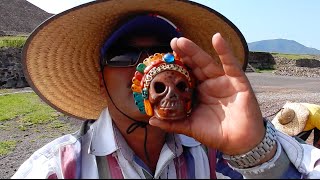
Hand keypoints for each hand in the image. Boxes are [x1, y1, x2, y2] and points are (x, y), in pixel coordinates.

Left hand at [149, 33, 264, 154]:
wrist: (239, 143)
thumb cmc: (215, 134)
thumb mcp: (190, 127)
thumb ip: (172, 123)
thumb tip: (151, 119)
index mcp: (198, 92)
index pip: (185, 76)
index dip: (175, 66)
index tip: (161, 59)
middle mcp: (209, 84)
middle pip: (194, 66)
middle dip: (183, 53)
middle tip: (171, 42)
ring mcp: (223, 81)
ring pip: (207, 62)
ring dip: (195, 51)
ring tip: (182, 41)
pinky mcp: (237, 81)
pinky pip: (230, 64)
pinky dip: (225, 51)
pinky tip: (217, 38)